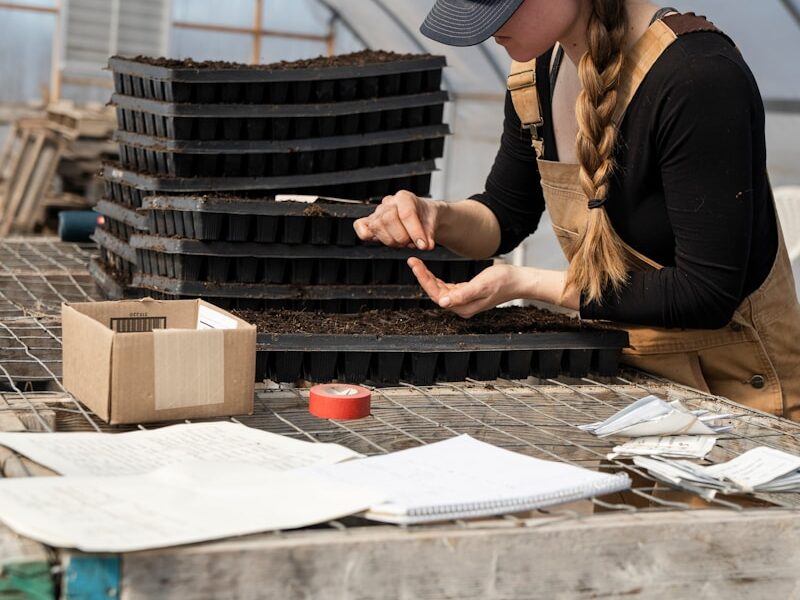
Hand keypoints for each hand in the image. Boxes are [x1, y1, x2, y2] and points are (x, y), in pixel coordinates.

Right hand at [353, 190, 440, 249]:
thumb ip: (429, 235)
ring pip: (376, 226)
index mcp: (405, 197)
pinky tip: (382, 239)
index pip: (406, 214)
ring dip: (391, 240)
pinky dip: (366, 235)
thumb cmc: (425, 217)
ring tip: (402, 243)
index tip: (423, 245)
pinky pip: (360, 226)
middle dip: (402, 237)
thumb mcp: (433, 223)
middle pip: (388, 219)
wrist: (423, 216)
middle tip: (411, 243)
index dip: (415, 232)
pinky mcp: (370, 222)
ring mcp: (378, 212)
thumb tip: (426, 245)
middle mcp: (389, 203)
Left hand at [408, 257, 523, 317]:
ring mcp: (463, 301)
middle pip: (435, 292)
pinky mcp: (466, 294)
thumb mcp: (482, 285)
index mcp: (463, 307)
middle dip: (422, 277)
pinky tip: (430, 272)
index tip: (415, 265)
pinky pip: (446, 288)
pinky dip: (437, 279)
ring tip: (417, 264)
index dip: (424, 280)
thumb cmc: (503, 281)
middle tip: (412, 261)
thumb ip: (462, 294)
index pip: (436, 294)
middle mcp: (461, 307)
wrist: (518, 280)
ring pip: (439, 290)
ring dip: (428, 277)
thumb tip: (443, 302)